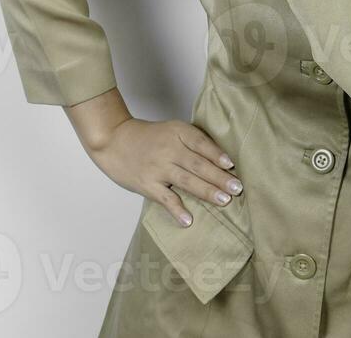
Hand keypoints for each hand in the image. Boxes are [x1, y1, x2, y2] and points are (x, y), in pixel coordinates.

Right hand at [84, 118, 243, 226]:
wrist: (113, 139)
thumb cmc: (148, 137)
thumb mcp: (171, 131)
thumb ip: (192, 142)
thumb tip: (221, 161)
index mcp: (177, 132)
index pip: (201, 143)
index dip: (216, 154)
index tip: (231, 165)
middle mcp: (169, 149)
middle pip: (198, 164)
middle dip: (219, 177)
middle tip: (237, 188)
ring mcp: (157, 167)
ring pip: (186, 180)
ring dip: (206, 191)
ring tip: (224, 201)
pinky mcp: (146, 184)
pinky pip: (164, 198)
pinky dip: (177, 210)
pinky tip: (188, 220)